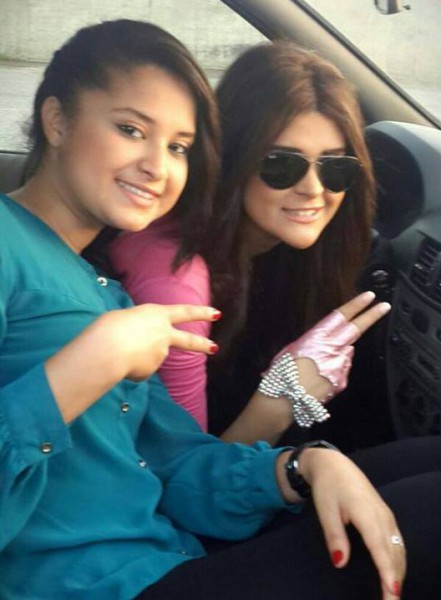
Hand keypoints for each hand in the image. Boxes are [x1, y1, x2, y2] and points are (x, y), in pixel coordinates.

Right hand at [101, 303, 219, 380]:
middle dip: (202, 344)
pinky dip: (130, 368)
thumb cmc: (111, 328)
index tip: (216, 313)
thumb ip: (138, 328)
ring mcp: (160, 354)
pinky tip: (120, 363)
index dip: (201, 312)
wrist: (108, 349)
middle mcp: (164, 334)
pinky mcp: (151, 370)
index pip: (184, 312)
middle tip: (214, 348)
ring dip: (137, 357)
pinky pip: (138, 370)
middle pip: (188, 340)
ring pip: (149, 357)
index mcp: (157, 315)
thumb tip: (140, 343)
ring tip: (118, 352)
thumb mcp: (126, 318)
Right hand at [275, 291, 390, 400]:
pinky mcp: (342, 380)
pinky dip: (334, 371)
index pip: (341, 316)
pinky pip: (342, 370)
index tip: (368, 296)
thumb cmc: (283, 373)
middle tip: (385, 306)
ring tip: (317, 366)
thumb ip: (315, 342)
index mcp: (317, 336)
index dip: (356, 305)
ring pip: (346, 353)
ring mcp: (340, 364)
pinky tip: (319, 378)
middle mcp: (332, 348)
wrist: (285, 399)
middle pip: (357, 328)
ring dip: (338, 355)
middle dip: (372, 315)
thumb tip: (330, 343)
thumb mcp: (293, 348)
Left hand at [278, 448, 405, 598]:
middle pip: (393, 552)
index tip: (391, 591)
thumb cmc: (327, 486)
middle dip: (394, 579)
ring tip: (392, 594)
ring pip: (398, 548)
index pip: (379, 547)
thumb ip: (334, 536)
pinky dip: (398, 560)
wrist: (333, 464)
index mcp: (366, 512)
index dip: (387, 570)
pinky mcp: (385, 515)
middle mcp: (381, 515)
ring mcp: (386, 514)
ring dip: (398, 572)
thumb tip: (339, 562)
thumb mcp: (325, 510)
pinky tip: (394, 573)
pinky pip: (397, 541)